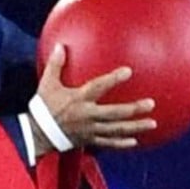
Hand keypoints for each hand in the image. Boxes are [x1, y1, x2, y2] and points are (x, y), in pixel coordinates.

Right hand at [32, 43, 155, 153]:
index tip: (128, 71)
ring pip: (116, 130)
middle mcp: (88, 116)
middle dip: (134, 109)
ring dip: (135, 127)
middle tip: (151, 104)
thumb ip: (56, 64)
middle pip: (115, 113)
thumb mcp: (47, 83)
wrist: (37, 133)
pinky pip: (108, 143)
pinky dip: (122, 143)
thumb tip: (60, 45)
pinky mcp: (89, 140)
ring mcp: (90, 130)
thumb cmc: (43, 107)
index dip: (113, 79)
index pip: (99, 87)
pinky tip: (135, 141)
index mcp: (79, 99)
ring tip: (152, 123)